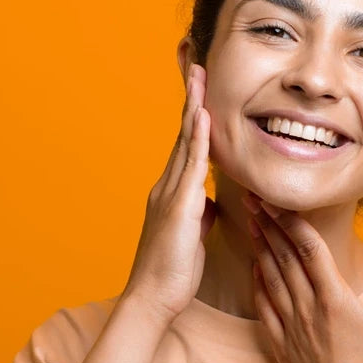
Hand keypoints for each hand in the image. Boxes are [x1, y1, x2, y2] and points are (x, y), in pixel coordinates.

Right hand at [120, 64, 216, 325]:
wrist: (151, 299)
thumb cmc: (172, 272)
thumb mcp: (193, 235)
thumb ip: (200, 213)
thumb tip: (210, 201)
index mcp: (173, 192)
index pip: (188, 145)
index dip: (195, 114)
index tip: (202, 85)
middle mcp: (167, 186)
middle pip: (183, 133)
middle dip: (191, 97)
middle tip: (196, 63)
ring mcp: (169, 194)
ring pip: (185, 142)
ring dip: (193, 106)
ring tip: (200, 75)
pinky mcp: (177, 207)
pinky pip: (190, 166)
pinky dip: (196, 138)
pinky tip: (202, 116)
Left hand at [243, 191, 362, 362]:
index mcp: (338, 302)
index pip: (311, 252)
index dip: (293, 223)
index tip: (279, 202)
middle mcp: (309, 310)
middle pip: (285, 258)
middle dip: (269, 225)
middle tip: (254, 198)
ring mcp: (292, 328)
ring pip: (271, 279)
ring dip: (260, 248)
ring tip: (250, 223)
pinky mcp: (282, 346)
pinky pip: (264, 308)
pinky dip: (257, 284)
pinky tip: (254, 268)